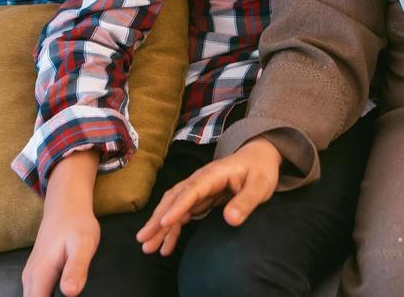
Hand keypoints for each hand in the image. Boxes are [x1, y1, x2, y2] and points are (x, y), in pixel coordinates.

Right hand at [23, 152, 100, 296]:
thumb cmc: (76, 223)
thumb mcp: (84, 244)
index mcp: (40, 275)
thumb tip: (70, 293)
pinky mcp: (37, 275)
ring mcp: (31, 277)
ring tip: (69, 296)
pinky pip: (36, 296)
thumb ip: (76, 268)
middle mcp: (30, 279)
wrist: (65, 204)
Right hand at [136, 137, 281, 256]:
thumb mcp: (260, 185)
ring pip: (173, 207)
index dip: (177, 207)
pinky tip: (165, 245)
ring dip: (159, 226)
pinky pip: (181, 214)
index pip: (192, 191)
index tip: (164, 222)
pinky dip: (172, 229)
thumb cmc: (260, 169)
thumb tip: (231, 220)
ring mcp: (198, 189)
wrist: (258, 157)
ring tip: (147, 247)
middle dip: (158, 219)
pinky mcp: (199, 199)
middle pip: (175, 198)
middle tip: (143, 239)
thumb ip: (246, 201)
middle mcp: (200, 180)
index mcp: (214, 174)